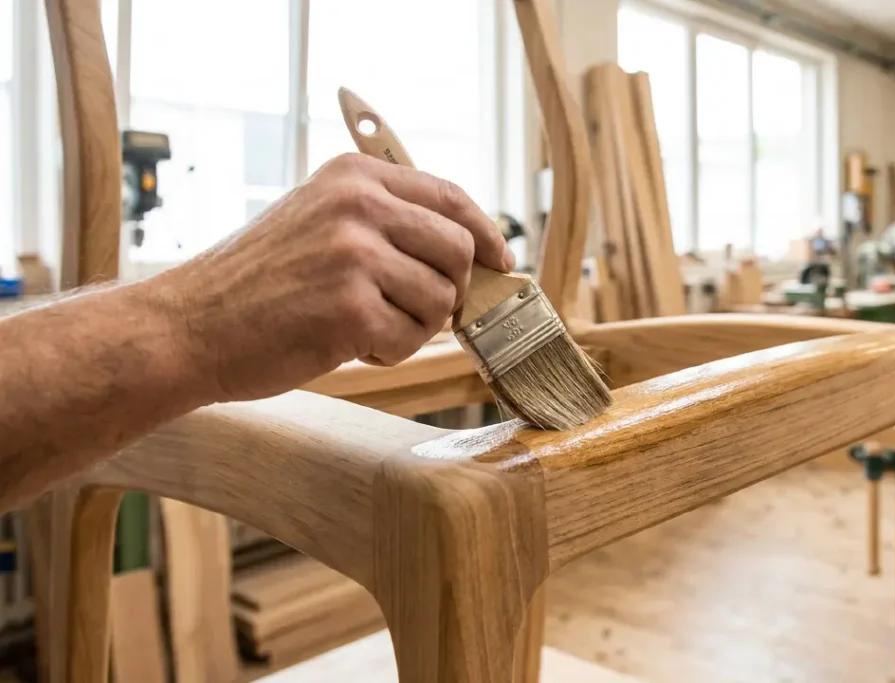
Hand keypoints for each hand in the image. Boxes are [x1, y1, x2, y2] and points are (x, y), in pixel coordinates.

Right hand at [146, 153, 514, 401]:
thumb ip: (387, 223)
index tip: (501, 260)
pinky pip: (411, 339)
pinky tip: (345, 344)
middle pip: (460, 249)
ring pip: (441, 299)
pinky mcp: (350, 307)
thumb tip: (472, 252)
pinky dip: (387, 352)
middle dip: (448, 291)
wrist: (190, 327)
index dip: (485, 232)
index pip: (450, 195)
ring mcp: (354, 253)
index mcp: (354, 177)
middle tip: (412, 311)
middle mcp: (358, 204)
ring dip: (412, 326)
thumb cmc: (258, 284)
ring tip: (363, 326)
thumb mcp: (318, 221)